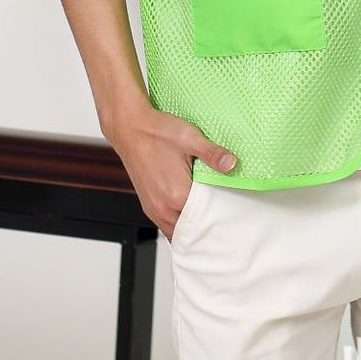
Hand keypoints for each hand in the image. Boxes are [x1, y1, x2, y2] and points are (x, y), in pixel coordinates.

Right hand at [104, 104, 237, 240]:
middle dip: (207, 225)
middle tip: (222, 215)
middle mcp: (163, 208)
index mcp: (177, 195)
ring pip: (177, 231)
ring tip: (206, 213)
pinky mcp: (148, 205)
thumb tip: (231, 164)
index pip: (206, 219)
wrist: (129, 128)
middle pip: (192, 230)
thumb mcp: (190, 138)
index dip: (220, 215)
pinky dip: (179, 222)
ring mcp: (153, 209)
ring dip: (191, 226)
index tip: (231, 210)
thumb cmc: (156, 132)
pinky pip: (167, 224)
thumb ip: (213, 154)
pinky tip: (189, 208)